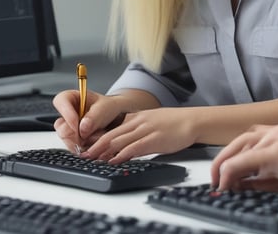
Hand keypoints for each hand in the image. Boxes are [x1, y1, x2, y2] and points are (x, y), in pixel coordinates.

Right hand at [52, 89, 125, 152]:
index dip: (67, 114)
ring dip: (84, 142)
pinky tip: (96, 143)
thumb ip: (95, 115)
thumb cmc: (110, 107)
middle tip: (90, 133)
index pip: (60, 102)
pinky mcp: (73, 142)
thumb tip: (82, 129)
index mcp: (71, 98)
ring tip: (99, 135)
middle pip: (61, 127)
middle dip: (77, 134)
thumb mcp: (106, 107)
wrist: (118, 118)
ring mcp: (68, 129)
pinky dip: (86, 149)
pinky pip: (74, 149)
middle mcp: (66, 114)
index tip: (78, 124)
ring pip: (67, 141)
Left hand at [80, 107, 197, 163]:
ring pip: (119, 140)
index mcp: (138, 117)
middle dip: (95, 145)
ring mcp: (145, 130)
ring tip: (93, 159)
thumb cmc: (176, 123)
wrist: (193, 121)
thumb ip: (139, 129)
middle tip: (84, 154)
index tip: (88, 145)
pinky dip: (120, 155)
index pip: (113, 127)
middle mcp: (138, 122)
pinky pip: (133, 148)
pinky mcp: (153, 139)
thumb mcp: (153, 121)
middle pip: (111, 134)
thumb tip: (128, 142)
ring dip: (103, 151)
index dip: (99, 137)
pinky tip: (113, 161)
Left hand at [211, 124, 277, 191]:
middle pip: (240, 140)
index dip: (237, 153)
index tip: (229, 168)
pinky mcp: (275, 154)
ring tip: (218, 183)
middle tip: (215, 176)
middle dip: (224, 158)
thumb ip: (275, 168)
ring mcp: (275, 140)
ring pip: (238, 149)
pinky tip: (225, 183)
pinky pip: (243, 162)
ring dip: (224, 166)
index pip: (251, 137)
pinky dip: (230, 172)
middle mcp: (277, 131)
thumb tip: (255, 180)